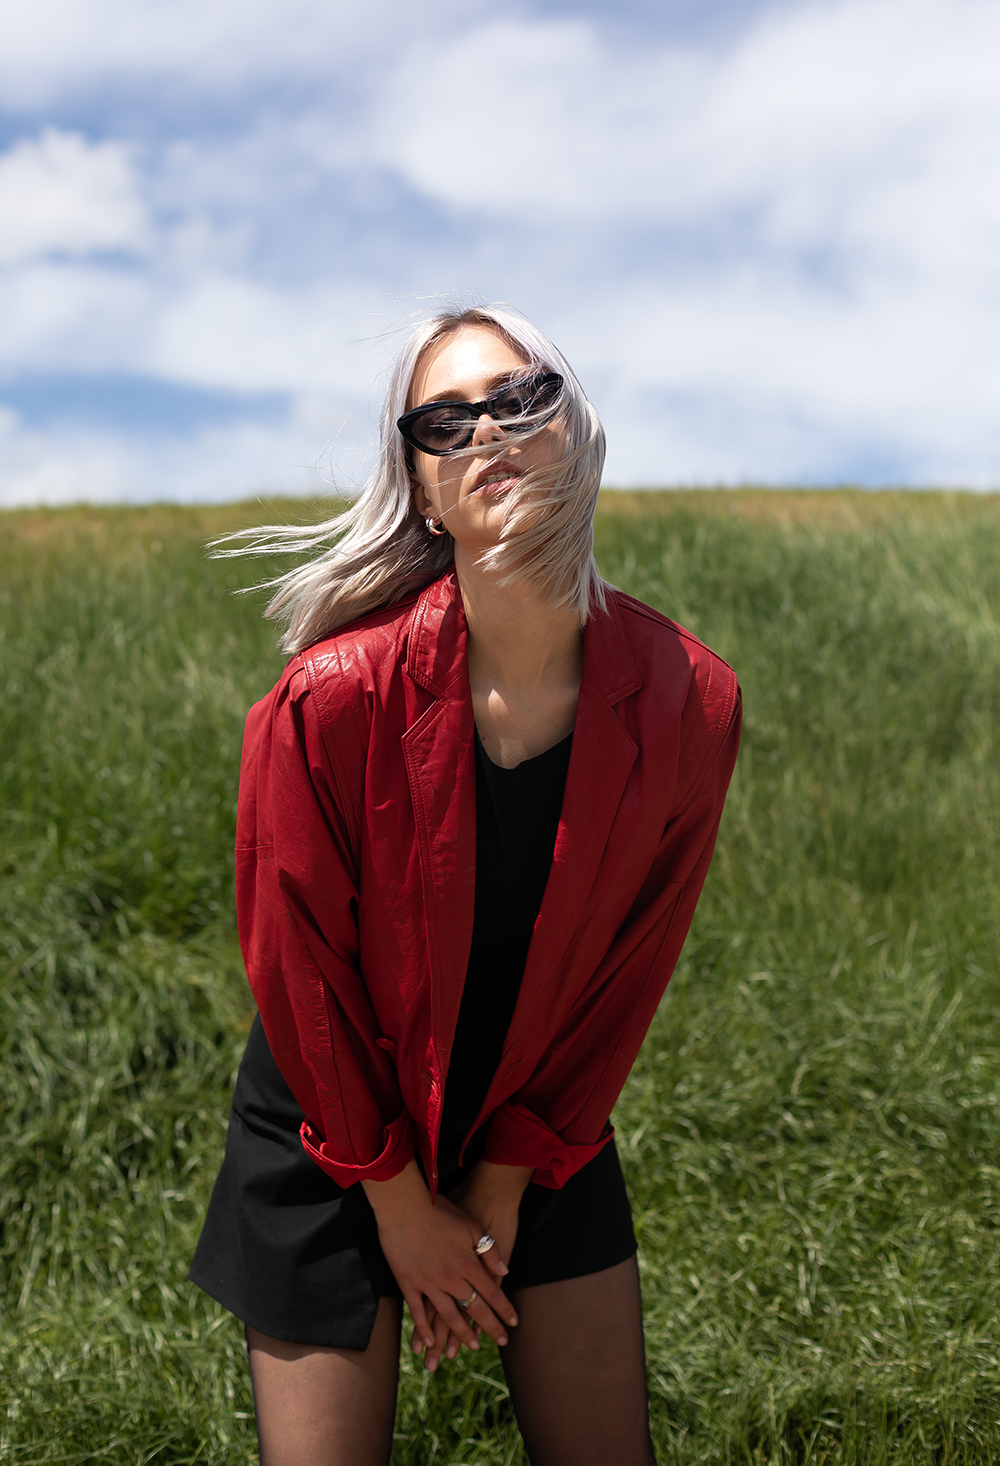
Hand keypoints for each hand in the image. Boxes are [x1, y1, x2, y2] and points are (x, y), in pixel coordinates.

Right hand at [362, 1161, 518, 1370]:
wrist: (405, 1206)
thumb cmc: (440, 1210)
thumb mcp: (472, 1225)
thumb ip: (489, 1250)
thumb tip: (505, 1272)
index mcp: (468, 1263)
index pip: (492, 1293)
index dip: (504, 1309)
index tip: (514, 1323)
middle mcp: (451, 1278)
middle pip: (474, 1309)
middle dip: (490, 1327)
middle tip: (501, 1342)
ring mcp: (429, 1283)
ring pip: (449, 1316)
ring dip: (462, 1334)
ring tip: (473, 1346)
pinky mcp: (408, 1283)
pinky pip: (417, 1311)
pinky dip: (423, 1328)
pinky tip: (429, 1341)